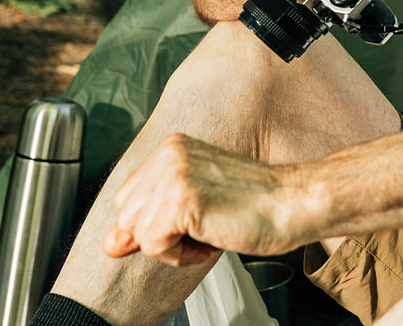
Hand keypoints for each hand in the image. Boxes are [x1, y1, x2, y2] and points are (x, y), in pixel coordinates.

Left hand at [103, 133, 294, 265]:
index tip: (197, 217)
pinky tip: (212, 237)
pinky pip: (153, 246)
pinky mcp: (180, 198)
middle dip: (162, 234)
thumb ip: (147, 222)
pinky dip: (182, 256)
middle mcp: (168, 153)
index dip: (158, 222)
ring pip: (137, 234)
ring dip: (173, 246)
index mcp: (171, 147)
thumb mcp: (193, 209)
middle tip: (207, 223)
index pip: (129, 200)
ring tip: (210, 228)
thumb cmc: (256, 206)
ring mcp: (173, 172)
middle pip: (126, 217)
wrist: (294, 204)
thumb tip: (109, 244)